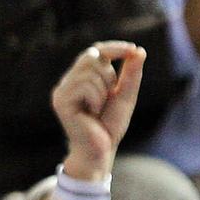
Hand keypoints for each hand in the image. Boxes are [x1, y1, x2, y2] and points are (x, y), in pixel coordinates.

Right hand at [53, 42, 146, 180]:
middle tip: (107, 98)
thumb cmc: (110, 126)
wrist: (101, 151)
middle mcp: (68, 81)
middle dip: (109, 76)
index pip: (95, 51)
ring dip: (103, 91)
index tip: (133, 50)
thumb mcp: (125, 96)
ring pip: (90, 71)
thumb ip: (131, 74)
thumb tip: (139, 51)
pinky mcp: (60, 101)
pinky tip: (91, 114)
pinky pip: (85, 86)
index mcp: (81, 77)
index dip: (113, 47)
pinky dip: (96, 99)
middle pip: (92, 57)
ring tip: (98, 109)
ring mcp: (62, 90)